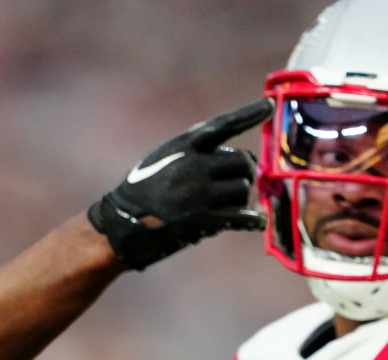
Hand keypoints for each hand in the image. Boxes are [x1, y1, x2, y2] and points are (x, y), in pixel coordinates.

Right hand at [88, 99, 272, 269]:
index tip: (268, 107)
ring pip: (243, 190)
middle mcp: (193, 165)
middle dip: (245, 172)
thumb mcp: (162, 160)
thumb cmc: (141, 192)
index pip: (222, 125)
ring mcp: (197, 193)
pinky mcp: (201, 219)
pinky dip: (251, 220)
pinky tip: (257, 222)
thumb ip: (194, 154)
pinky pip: (238, 216)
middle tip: (239, 183)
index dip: (247, 114)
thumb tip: (237, 159)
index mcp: (182, 146)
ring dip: (241, 199)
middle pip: (242, 162)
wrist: (119, 224)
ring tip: (227, 205)